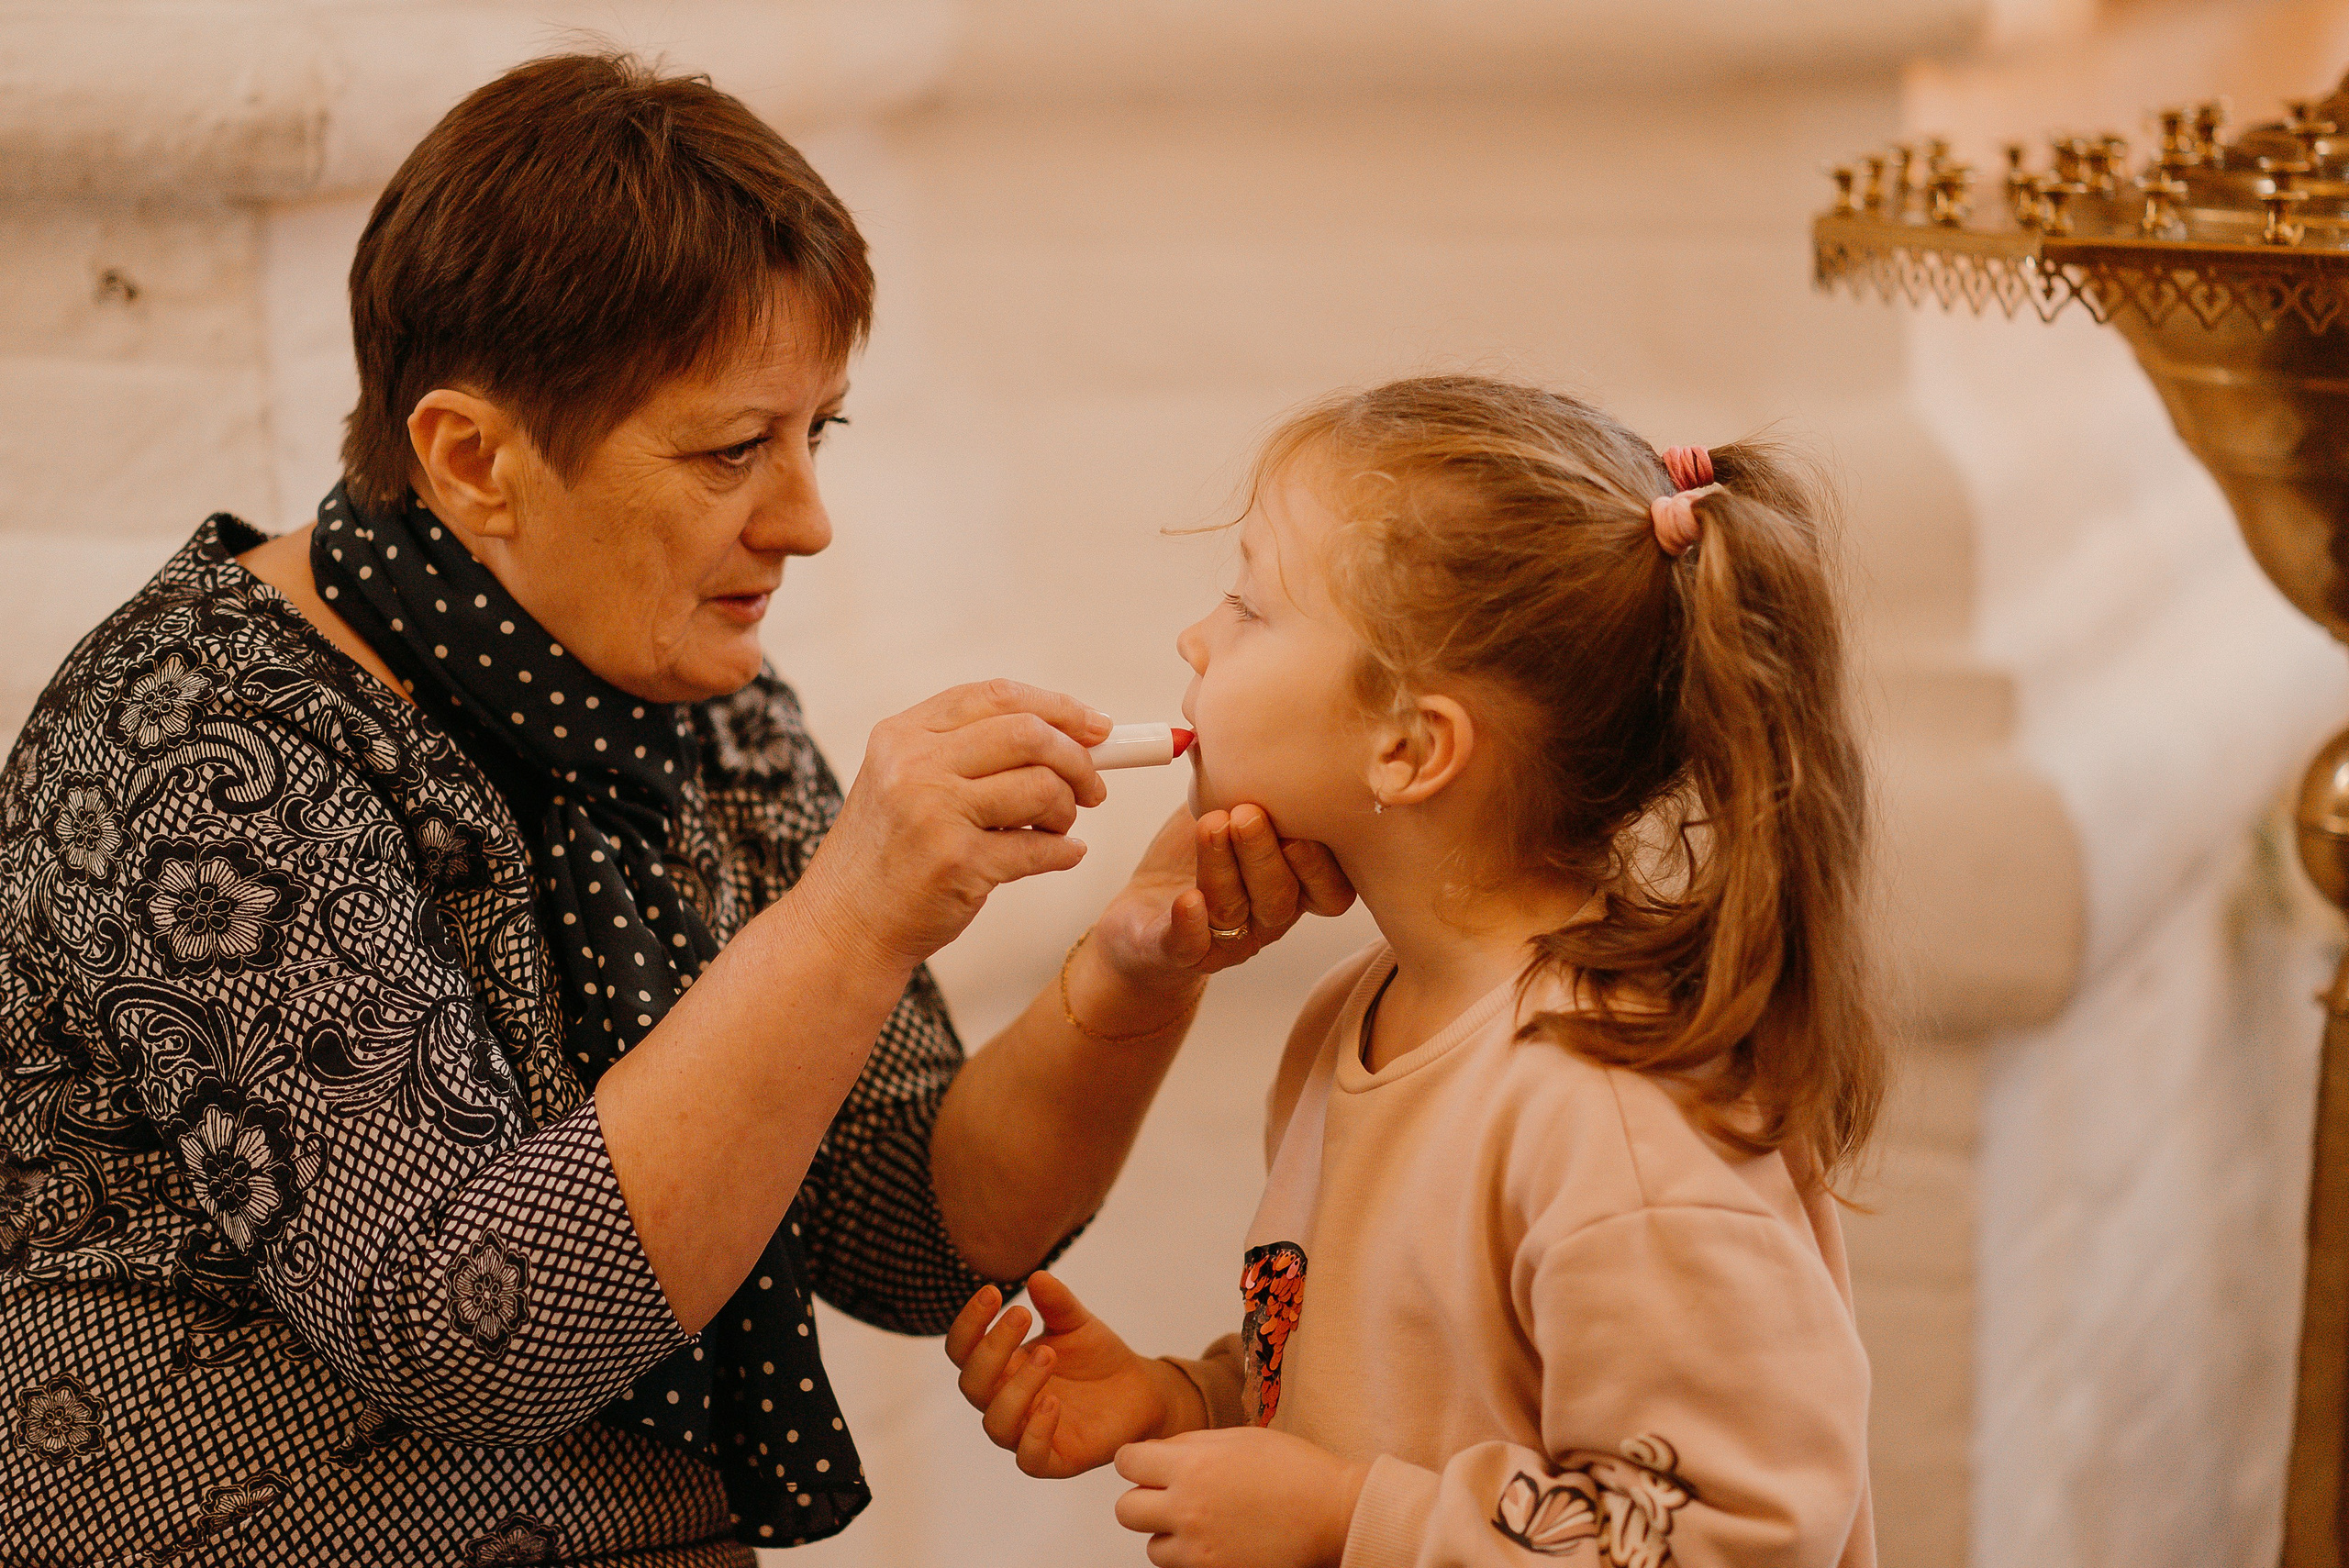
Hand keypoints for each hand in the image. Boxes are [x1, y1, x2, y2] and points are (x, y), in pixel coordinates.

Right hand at [796, 681, 1109, 973]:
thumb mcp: (905, 781)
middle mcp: (914, 765)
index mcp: (903, 734)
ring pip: (1041, 786)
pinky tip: (1062, 854)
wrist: (843, 926)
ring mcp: (934, 813)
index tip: (1096, 726)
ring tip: (1057, 826)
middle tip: (1092, 786)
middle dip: (1077, 759)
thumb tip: (1074, 735)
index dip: (1058, 707)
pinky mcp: (957, 863)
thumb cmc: (889, 854)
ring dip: (1066, 810)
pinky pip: (1041, 847)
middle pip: (1028, 733)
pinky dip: (1064, 852)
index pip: (997, 696)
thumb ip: (970, 751)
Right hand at [945, 1272, 1203, 1477]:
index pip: (963, 1350)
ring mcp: (1025, 1432)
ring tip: (1047, 1353)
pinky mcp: (1053, 1460)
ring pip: (996, 1423)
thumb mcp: (1077, 1323)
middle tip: (1021, 1315)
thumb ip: (1057, 1303)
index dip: (969, 1323)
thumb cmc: (1095, 1357)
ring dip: (1016, 1387)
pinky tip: (1053, 1403)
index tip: (992, 1292)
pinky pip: (1029, 1458)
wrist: (1138, 1389)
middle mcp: (1004, 1401)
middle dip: (992, 1349)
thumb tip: (1037, 1275)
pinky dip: (1035, 1431)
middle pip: (973, 1384)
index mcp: (1000, 1366)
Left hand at [1088, 805, 1354, 997]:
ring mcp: (1225, 940)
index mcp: (1292, 887)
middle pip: (1280, 897)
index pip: (1329, 889)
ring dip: (1224, 867)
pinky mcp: (1177, 952)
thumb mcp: (1225, 810)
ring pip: (1234, 911)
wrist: (1142, 918)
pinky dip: (1190, 925)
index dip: (1322, 863)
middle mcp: (1266, 919)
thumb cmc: (1195, 857)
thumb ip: (1247, 780)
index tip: (1305, 819)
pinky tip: (1188, 900)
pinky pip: (1190, 946)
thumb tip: (1251, 716)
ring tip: (1210, 825)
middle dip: (1264, 853)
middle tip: (1247, 813)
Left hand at [1113, 1427, 1369, 1567]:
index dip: (1137, 1461)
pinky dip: (1192, 1557)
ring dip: (1168, 1534)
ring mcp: (1198, 1549)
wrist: (1332, 1514)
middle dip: (1143, 1500)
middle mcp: (1186, 1509)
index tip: (1148, 1463)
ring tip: (1203, 1521)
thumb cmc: (1295, 1470)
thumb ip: (1190, 1444)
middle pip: (1126, 1510)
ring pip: (1151, 1547)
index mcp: (1191, 1465)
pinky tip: (1219, 1539)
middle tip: (1169, 1495)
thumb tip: (1159, 1452)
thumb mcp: (1238, 1437)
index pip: (1126, 1462)